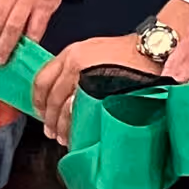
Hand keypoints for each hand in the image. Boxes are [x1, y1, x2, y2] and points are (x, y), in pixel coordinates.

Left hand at [32, 35, 154, 144]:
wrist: (151, 50)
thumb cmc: (127, 52)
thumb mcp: (93, 51)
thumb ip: (75, 68)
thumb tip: (63, 93)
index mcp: (70, 54)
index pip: (42, 79)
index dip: (38, 99)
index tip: (39, 111)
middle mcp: (73, 64)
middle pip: (52, 98)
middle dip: (49, 118)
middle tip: (50, 131)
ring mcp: (86, 78)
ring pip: (64, 108)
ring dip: (61, 126)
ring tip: (62, 137)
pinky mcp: (100, 92)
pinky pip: (81, 113)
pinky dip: (76, 126)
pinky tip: (77, 134)